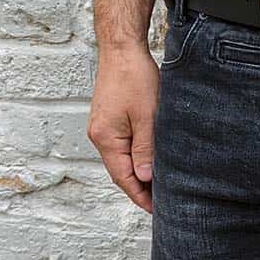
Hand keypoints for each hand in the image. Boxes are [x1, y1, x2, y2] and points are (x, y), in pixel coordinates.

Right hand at [87, 43, 160, 211]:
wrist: (121, 48)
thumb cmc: (134, 77)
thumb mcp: (146, 115)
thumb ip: (145, 148)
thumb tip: (143, 177)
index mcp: (106, 139)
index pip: (123, 177)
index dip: (139, 195)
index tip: (156, 210)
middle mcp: (99, 135)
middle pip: (119, 170)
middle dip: (138, 187)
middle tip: (160, 201)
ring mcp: (102, 126)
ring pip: (120, 157)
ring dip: (136, 170)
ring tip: (157, 183)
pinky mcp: (108, 116)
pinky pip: (121, 143)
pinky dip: (133, 154)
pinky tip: (147, 156)